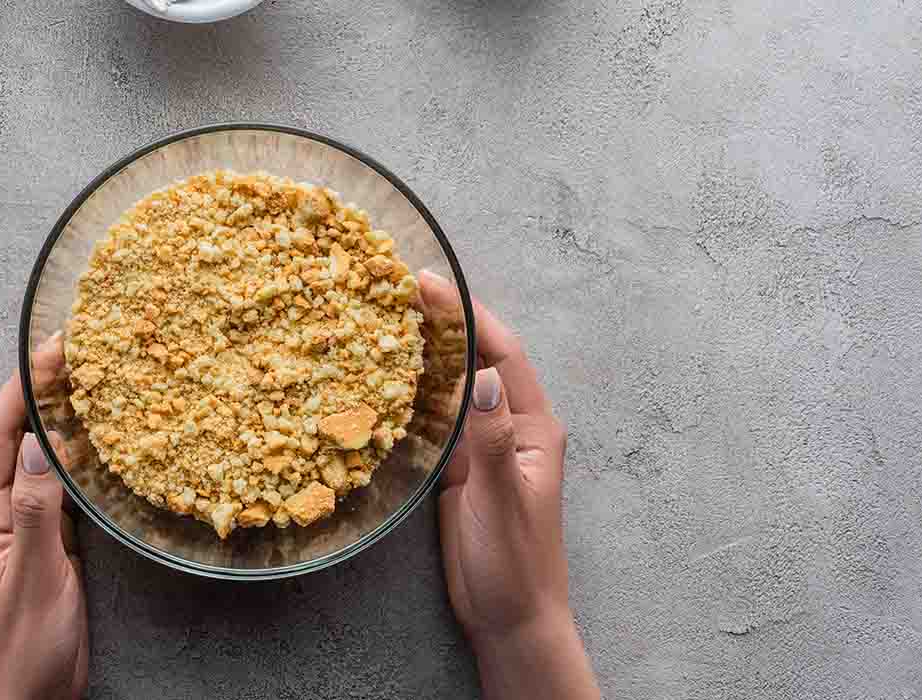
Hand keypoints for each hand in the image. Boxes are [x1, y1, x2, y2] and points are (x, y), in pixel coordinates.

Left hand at [0, 366, 87, 699]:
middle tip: (80, 349)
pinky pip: (51, 478)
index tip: (54, 348)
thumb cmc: (26, 646)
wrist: (30, 696)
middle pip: (9, 431)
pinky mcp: (40, 536)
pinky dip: (72, 450)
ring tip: (91, 378)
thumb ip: (36, 512)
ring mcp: (14, 521)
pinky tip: (97, 437)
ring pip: (31, 451)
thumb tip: (37, 446)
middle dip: (39, 387)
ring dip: (56, 414)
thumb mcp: (35, 578)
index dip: (23, 384)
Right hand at [422, 271, 600, 699]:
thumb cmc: (515, 564)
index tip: (430, 283)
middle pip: (477, 359)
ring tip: (387, 317)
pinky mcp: (461, 469)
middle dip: (445, 321)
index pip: (500, 354)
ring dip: (427, 352)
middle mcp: (513, 428)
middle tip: (400, 287)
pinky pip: (438, 420)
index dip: (467, 314)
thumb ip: (493, 438)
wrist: (511, 618)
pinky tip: (386, 377)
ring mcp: (486, 447)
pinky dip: (415, 394)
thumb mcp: (502, 500)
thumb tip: (479, 374)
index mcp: (535, 428)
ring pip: (454, 386)